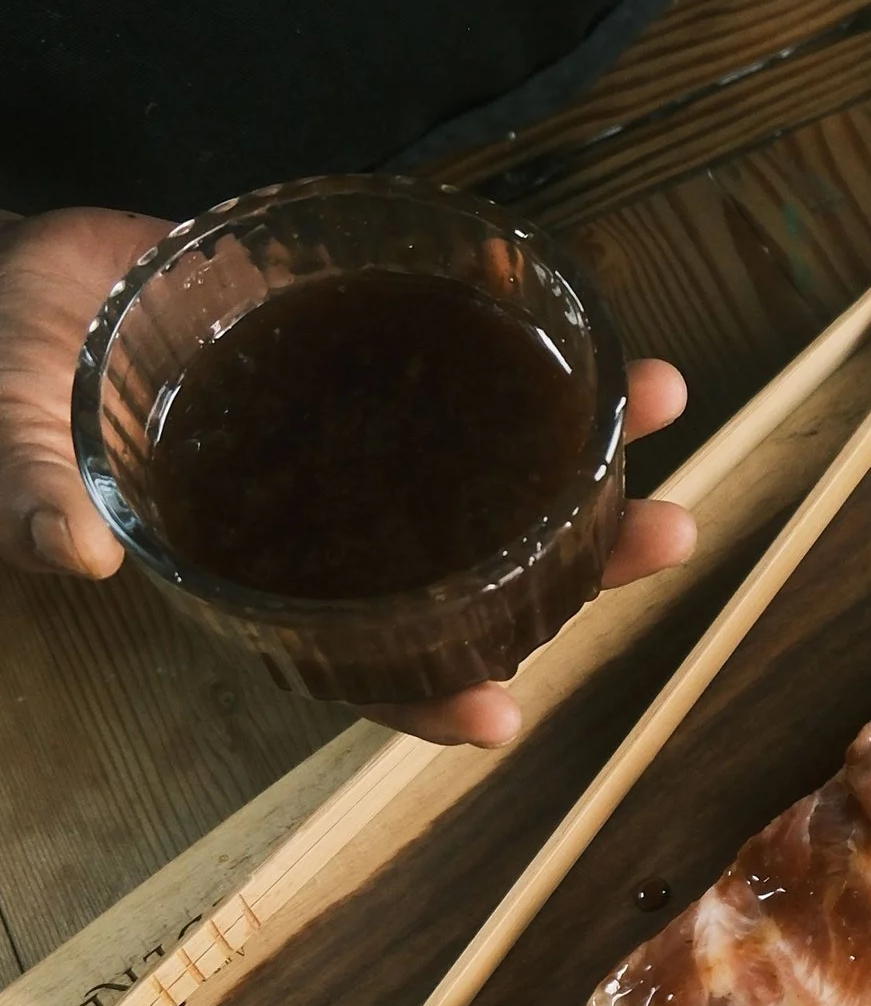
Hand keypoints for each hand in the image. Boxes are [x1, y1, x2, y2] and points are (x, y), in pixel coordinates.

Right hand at [0, 205, 695, 747]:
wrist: (17, 287)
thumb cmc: (10, 379)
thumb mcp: (10, 443)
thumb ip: (31, 494)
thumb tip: (72, 548)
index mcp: (262, 567)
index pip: (358, 657)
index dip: (426, 696)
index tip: (503, 718)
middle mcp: (331, 514)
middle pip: (474, 558)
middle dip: (578, 554)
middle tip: (669, 536)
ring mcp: (354, 429)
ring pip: (493, 458)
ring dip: (583, 438)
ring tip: (667, 399)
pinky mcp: (356, 336)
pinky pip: (456, 352)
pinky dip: (520, 335)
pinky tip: (579, 311)